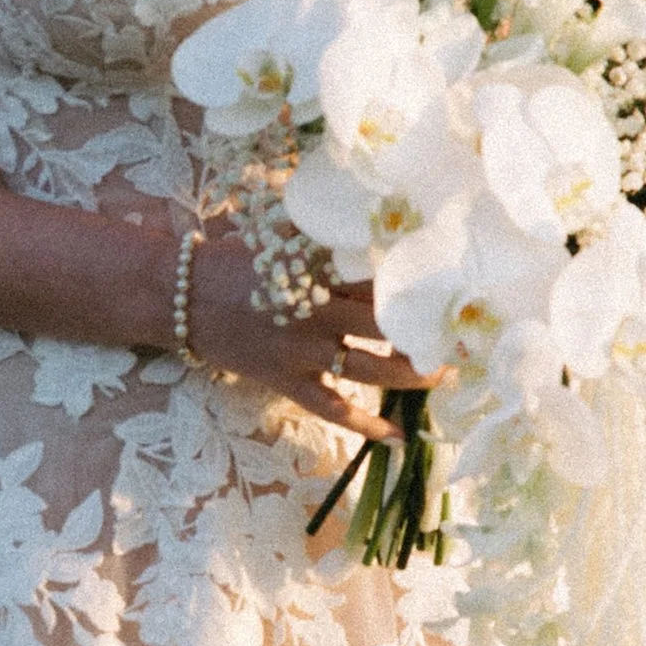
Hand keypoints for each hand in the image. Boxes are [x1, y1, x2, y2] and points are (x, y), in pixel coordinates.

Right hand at [180, 224, 441, 439]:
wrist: (181, 295)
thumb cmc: (234, 258)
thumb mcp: (281, 235)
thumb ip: (324, 232)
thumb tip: (373, 210)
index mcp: (316, 270)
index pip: (381, 276)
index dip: (420, 281)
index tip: (456, 282)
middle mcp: (316, 312)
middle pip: (387, 324)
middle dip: (428, 330)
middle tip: (463, 331)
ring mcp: (302, 351)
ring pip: (371, 368)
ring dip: (413, 374)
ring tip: (444, 374)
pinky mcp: (287, 381)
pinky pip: (333, 408)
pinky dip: (366, 424)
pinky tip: (397, 436)